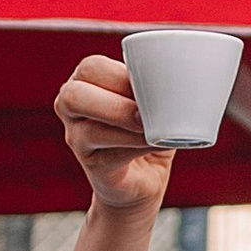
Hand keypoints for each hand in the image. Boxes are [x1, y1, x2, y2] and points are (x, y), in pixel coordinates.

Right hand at [55, 56, 174, 215]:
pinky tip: (155, 143)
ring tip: (152, 129)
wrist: (142, 183)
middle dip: (115, 103)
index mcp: (85, 82)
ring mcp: (77, 140)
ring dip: (126, 127)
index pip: (91, 68)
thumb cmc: (148, 130)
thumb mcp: (150, 102)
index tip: (151, 84)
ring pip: (90, 130)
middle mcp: (71, 110)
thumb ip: (153, 87)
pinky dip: (136, 147)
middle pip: (74, 96)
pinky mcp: (93, 167)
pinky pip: (109, 157)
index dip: (120, 74)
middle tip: (144, 112)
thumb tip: (179, 77)